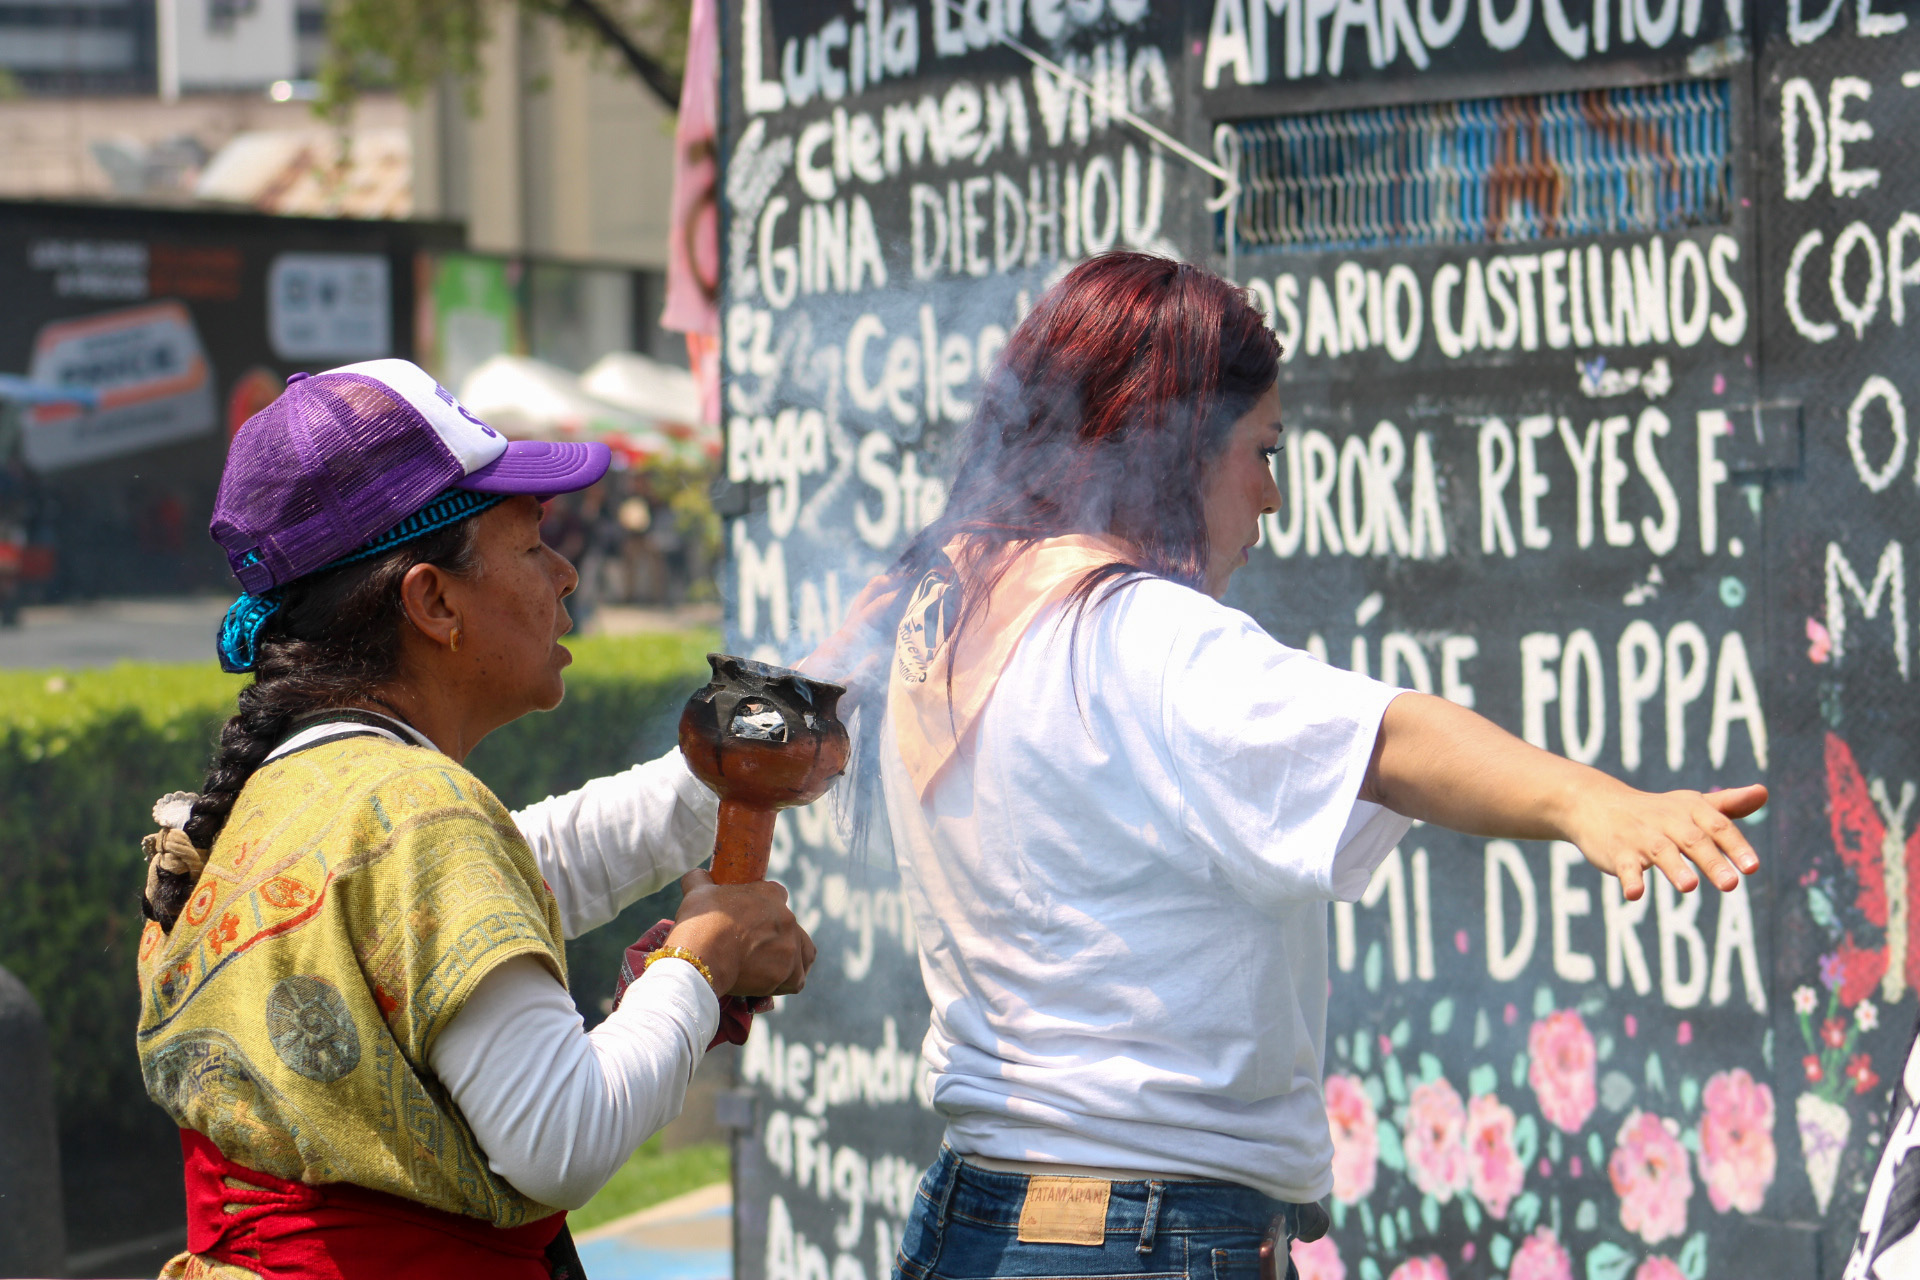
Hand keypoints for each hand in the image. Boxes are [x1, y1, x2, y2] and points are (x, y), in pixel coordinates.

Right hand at [665, 869, 815, 997]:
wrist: (701, 957)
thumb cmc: (700, 922)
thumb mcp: (697, 891)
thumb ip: (701, 879)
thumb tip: (698, 875)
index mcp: (770, 895)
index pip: (778, 895)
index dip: (766, 907)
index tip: (752, 919)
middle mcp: (787, 919)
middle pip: (791, 927)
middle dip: (777, 937)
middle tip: (755, 949)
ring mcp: (790, 947)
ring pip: (802, 952)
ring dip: (791, 959)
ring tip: (771, 966)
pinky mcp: (788, 973)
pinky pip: (796, 980)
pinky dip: (785, 983)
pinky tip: (772, 982)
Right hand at [1566, 782, 1766, 899]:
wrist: (1595, 804)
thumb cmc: (1653, 811)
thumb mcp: (1690, 805)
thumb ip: (1727, 804)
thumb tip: (1764, 793)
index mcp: (1689, 809)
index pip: (1718, 825)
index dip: (1736, 846)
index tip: (1752, 867)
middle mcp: (1666, 820)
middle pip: (1693, 840)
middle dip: (1711, 861)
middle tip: (1731, 885)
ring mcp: (1640, 836)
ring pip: (1661, 851)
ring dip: (1675, 868)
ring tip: (1689, 886)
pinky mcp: (1617, 852)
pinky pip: (1624, 866)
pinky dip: (1629, 879)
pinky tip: (1634, 894)